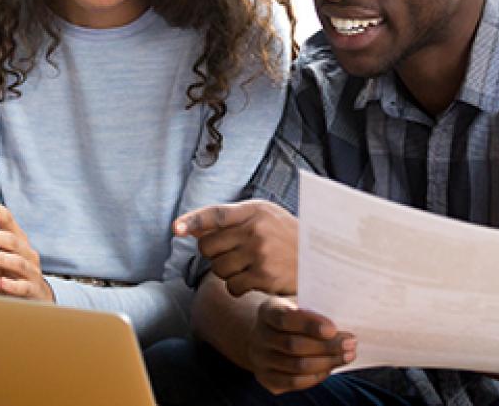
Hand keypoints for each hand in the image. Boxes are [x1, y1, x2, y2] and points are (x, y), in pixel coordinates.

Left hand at [0, 191, 54, 302]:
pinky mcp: (33, 290)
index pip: (6, 221)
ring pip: (18, 261)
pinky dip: (13, 285)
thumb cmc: (9, 282)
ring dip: (2, 257)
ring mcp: (31, 271)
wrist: (34, 305)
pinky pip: (24, 286)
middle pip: (12, 240)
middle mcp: (26, 253)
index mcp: (16, 242)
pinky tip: (2, 283)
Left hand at [173, 200, 296, 295]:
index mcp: (254, 211)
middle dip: (213, 253)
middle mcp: (256, 230)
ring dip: (226, 271)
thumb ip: (229, 219)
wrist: (322, 259)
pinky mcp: (264, 277)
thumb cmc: (286, 236)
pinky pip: (233, 286)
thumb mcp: (263, 216)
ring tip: (246, 266)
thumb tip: (189, 228)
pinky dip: (237, 287)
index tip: (176, 228)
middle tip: (230, 253)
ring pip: (218, 269)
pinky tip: (252, 280)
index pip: (216, 214)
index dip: (193, 220)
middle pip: (208, 247)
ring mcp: (260, 254)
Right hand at [249, 296, 355, 394]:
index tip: (333, 329)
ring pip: (297, 366)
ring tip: (347, 356)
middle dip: (327, 346)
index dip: (309, 324)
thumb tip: (341, 327)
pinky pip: (293, 382)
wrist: (267, 334)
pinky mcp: (266, 377)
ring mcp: (260, 359)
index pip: (285, 319)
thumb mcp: (297, 306)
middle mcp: (259, 335)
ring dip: (327, 362)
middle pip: (294, 345)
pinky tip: (329, 368)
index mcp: (267, 312)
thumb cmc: (291, 318)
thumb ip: (314, 312)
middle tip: (350, 343)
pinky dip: (315, 376)